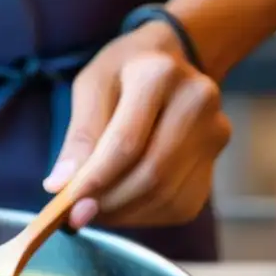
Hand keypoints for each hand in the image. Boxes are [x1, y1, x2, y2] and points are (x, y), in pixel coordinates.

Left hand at [45, 22, 231, 228]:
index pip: (125, 144)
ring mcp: (213, 132)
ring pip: (167, 196)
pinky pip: (180, 205)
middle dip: (109, 203)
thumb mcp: (92, 87)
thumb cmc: (124, 73)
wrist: (173, 60)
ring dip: (124, 214)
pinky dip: (145, 216)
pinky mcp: (215, 159)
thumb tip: (60, 186)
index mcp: (159, 75)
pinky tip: (123, 206)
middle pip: (151, 174)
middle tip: (77, 215)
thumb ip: (79, 136)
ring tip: (95, 210)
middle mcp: (196, 102)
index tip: (66, 207)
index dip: (95, 181)